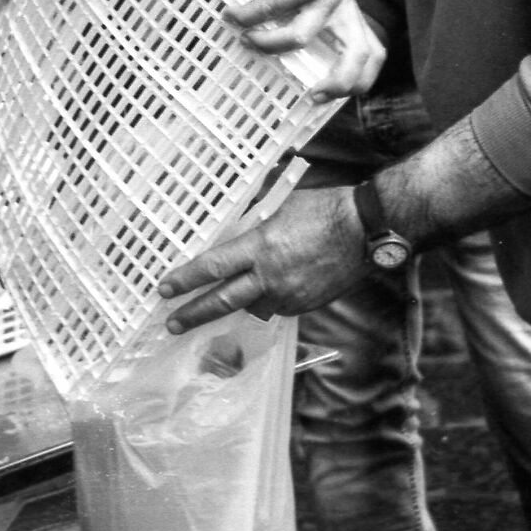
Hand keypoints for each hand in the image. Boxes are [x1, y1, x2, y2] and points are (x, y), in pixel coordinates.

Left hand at [155, 183, 372, 332]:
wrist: (365, 230)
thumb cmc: (324, 209)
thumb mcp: (280, 206)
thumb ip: (253, 222)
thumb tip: (233, 229)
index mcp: (260, 247)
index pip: (213, 267)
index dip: (186, 280)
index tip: (165, 289)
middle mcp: (270, 276)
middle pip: (222, 301)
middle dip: (193, 314)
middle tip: (172, 324)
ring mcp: (288, 295)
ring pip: (251, 307)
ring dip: (235, 306)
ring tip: (217, 307)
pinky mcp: (305, 306)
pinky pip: (277, 307)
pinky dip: (268, 300)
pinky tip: (270, 290)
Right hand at [226, 0, 386, 101]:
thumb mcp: (315, 14)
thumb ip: (316, 39)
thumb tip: (291, 81)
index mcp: (351, 19)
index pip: (373, 55)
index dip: (360, 81)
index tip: (327, 97)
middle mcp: (346, 9)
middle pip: (358, 53)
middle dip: (339, 81)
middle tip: (312, 94)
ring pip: (300, 37)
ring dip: (268, 44)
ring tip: (247, 41)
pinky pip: (271, 9)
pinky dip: (247, 16)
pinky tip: (232, 15)